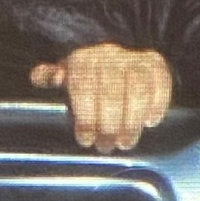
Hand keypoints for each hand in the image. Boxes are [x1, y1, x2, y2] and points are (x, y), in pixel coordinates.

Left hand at [30, 44, 171, 151]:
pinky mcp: (157, 65)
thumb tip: (39, 77)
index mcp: (84, 57)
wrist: (120, 57)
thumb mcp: (67, 73)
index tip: (85, 139)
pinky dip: (157, 105)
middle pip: (112, 91)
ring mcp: (136, 59)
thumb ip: (52, 76)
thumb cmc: (90, 74)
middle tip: (106, 146)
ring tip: (125, 142)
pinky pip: (160, 85)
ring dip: (132, 121)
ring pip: (137, 90)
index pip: (84, 85)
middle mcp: (110, 54)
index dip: (85, 115)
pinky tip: (149, 123)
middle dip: (108, 123)